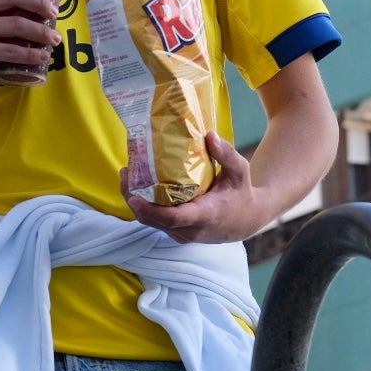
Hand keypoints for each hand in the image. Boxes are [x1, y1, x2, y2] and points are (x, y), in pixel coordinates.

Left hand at [125, 131, 268, 243]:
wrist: (245, 221)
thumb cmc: (241, 193)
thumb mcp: (240, 172)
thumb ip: (226, 154)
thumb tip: (209, 135)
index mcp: (206, 215)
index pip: (174, 218)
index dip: (150, 209)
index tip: (134, 196)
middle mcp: (191, 229)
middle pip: (154, 220)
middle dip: (134, 199)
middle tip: (126, 172)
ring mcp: (182, 234)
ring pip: (151, 222)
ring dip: (136, 201)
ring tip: (128, 174)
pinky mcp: (176, 232)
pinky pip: (155, 222)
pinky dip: (144, 206)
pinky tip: (139, 184)